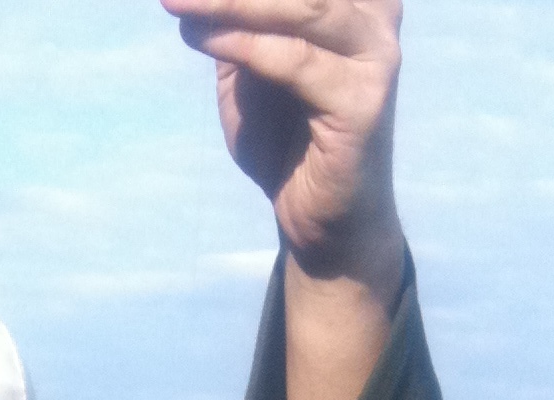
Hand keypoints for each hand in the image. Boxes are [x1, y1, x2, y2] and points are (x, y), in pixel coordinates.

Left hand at [163, 0, 402, 281]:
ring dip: (231, 2)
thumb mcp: (247, 71)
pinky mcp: (362, 101)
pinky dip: (244, 46)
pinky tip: (203, 38)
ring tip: (179, 2)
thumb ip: (232, 24)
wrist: (322, 222)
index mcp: (354, 1)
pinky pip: (295, 61)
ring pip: (301, 7)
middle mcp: (374, 15)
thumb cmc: (284, 142)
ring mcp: (374, 56)